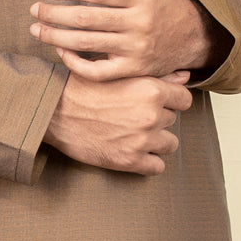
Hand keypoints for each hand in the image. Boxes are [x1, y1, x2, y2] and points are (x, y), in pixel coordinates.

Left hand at [30, 0, 225, 80]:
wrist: (193, 35)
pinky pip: (99, 71)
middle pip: (88, 19)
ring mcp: (136, 49)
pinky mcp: (133, 70)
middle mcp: (139, 23)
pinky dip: (76, 64)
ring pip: (88, 44)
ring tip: (36, 29)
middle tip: (34, 9)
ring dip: (57, 37)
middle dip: (55, 14)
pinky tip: (61, 52)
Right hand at [43, 69, 192, 174]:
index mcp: (150, 89)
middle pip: (172, 119)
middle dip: (157, 118)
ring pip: (169, 144)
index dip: (171, 99)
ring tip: (133, 133)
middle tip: (132, 114)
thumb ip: (157, 75)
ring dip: (155, 141)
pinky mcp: (130, 161)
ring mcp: (142, 140)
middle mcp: (150, 115)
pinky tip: (132, 150)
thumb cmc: (83, 87)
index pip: (184, 99)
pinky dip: (148, 161)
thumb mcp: (119, 73)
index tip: (157, 101)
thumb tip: (185, 76)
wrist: (54, 111)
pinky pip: (157, 167)